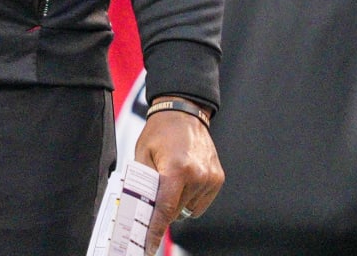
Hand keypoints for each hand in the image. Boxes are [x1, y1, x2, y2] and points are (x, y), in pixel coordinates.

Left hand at [133, 99, 223, 254]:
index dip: (155, 231)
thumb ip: (142, 183)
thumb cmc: (160, 132)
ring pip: (188, 210)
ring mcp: (210, 178)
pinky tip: (184, 181)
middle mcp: (197, 175)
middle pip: (176, 211)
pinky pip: (200, 203)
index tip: (148, 246)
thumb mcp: (142, 155)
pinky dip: (190, 198)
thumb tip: (139, 209)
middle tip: (154, 196)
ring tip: (172, 181)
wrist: (184, 112)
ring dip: (178, 204)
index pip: (165, 210)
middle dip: (163, 210)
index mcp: (176, 169)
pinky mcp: (217, 179)